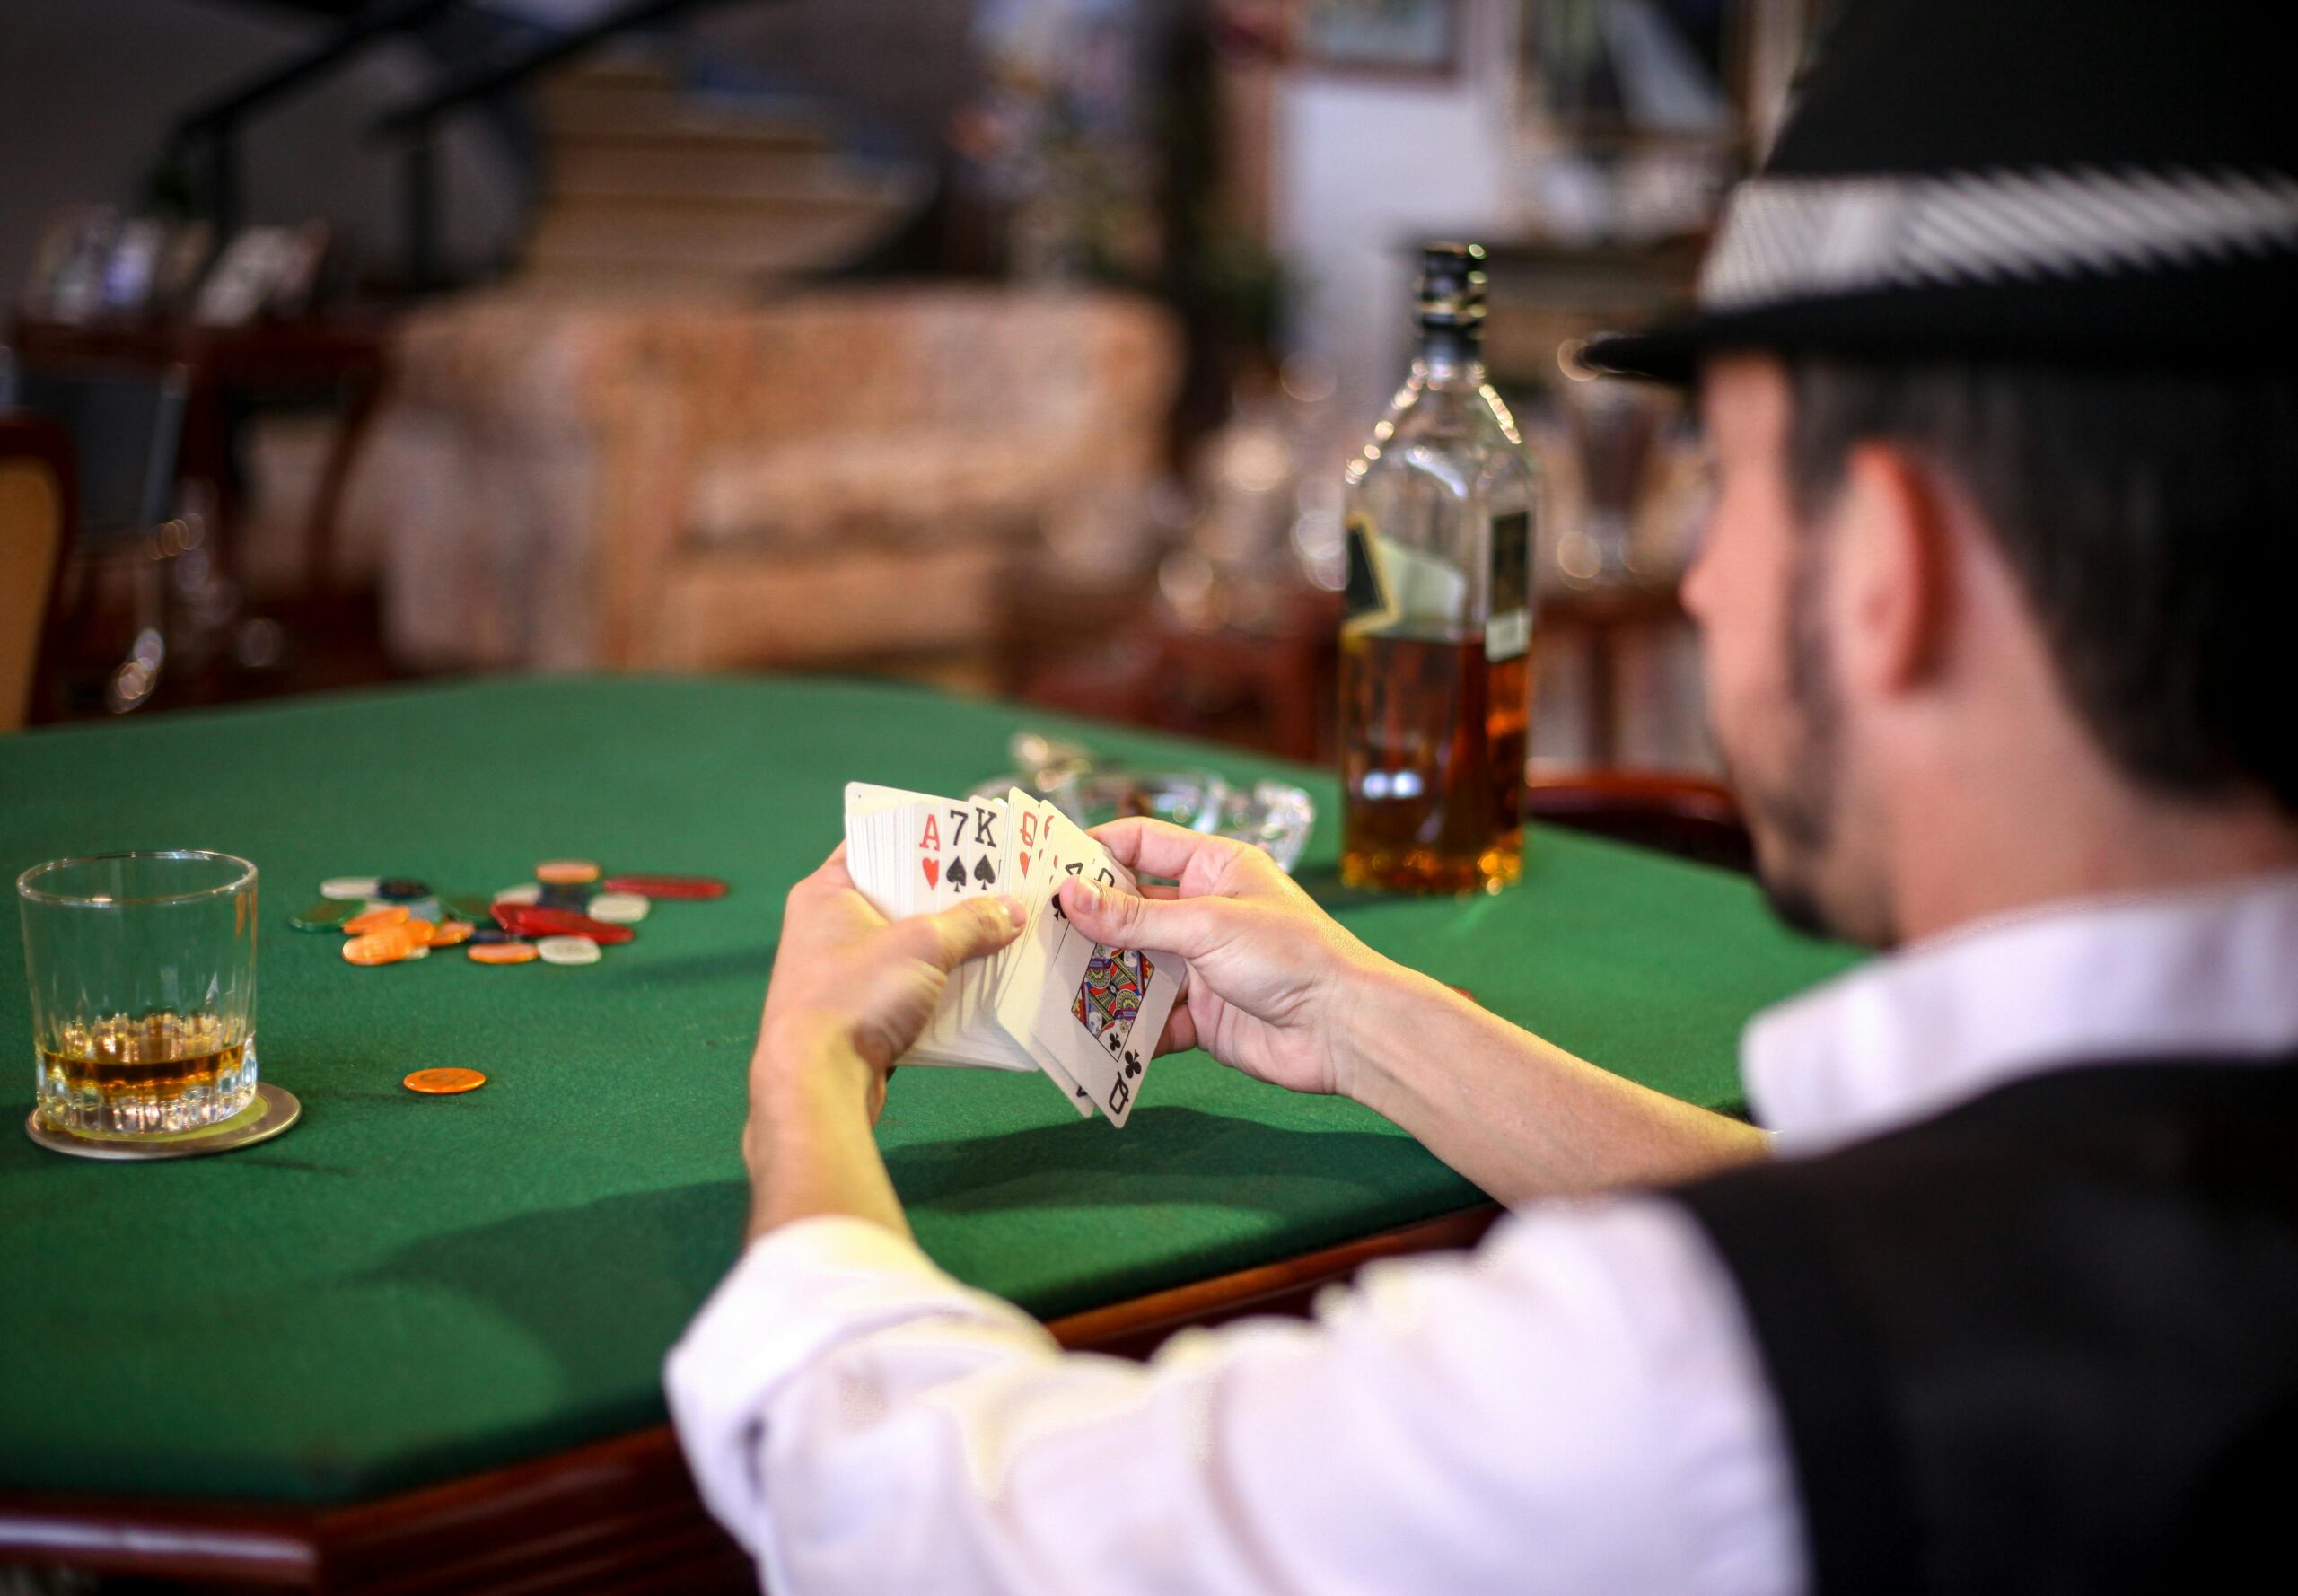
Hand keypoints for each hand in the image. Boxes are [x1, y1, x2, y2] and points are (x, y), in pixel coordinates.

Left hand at [753, 844, 1023, 1122]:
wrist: (817, 1084)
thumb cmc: (855, 997)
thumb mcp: (924, 946)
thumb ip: (972, 923)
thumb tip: (1013, 911)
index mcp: (826, 892)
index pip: (876, 844)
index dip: (923, 837)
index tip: (969, 837)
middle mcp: (828, 927)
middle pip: (899, 896)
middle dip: (950, 896)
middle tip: (1001, 884)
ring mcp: (841, 972)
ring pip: (907, 945)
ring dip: (951, 944)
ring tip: (1002, 931)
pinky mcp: (858, 1013)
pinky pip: (907, 985)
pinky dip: (939, 984)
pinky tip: (980, 983)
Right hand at [1056, 819, 1401, 1097]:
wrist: (1344, 1031)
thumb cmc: (1293, 955)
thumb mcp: (1207, 925)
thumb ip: (1135, 917)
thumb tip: (1069, 895)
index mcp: (1214, 868)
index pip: (1141, 843)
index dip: (1093, 850)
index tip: (1044, 865)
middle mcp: (1204, 912)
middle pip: (1129, 910)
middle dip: (1086, 923)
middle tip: (1032, 931)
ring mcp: (1201, 965)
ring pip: (1133, 967)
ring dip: (1099, 977)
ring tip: (1046, 984)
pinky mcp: (1201, 1016)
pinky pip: (1150, 1020)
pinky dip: (1124, 1028)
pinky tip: (1089, 1032)